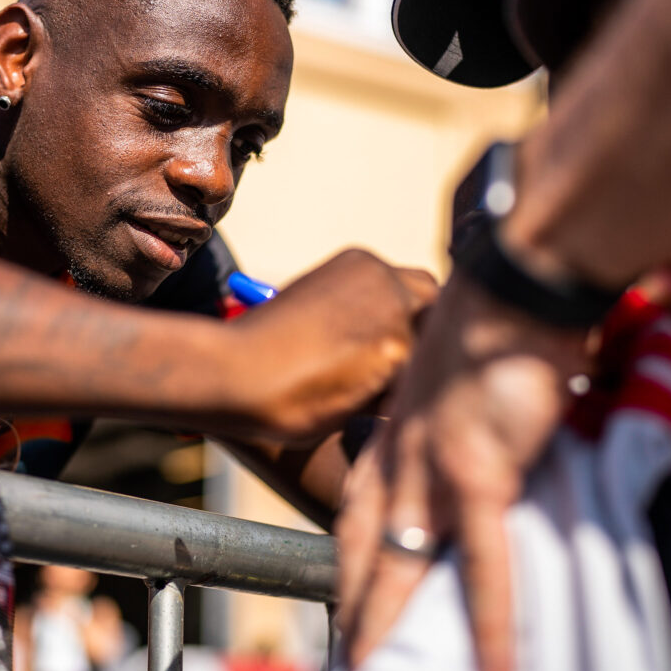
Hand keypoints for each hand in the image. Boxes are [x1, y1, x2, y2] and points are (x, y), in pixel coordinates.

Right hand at [230, 249, 436, 442]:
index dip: (409, 324)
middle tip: (396, 376)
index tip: (392, 351)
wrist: (234, 372)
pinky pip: (418, 386)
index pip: (417, 292)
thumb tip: (400, 353)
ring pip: (430, 351)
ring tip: (357, 394)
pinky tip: (354, 407)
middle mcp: (384, 277)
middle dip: (423, 341)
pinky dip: (393, 403)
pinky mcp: (395, 350)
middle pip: (436, 310)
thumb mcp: (316, 313)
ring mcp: (394, 311)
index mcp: (362, 264)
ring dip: (406, 377)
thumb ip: (359, 320)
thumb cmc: (260, 353)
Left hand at [334, 275, 587, 670]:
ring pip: (406, 561)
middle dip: (356, 599)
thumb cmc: (503, 305)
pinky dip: (490, 620)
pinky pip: (486, 561)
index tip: (349, 581)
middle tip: (348, 650)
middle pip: (368, 538)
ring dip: (391, 623)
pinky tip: (494, 665)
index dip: (353, 544)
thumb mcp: (461, 357)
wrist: (516, 277)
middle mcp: (403, 445)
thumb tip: (487, 426)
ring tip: (375, 670)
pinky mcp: (480, 470)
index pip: (363, 494)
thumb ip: (461, 402)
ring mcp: (434, 462)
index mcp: (399, 418)